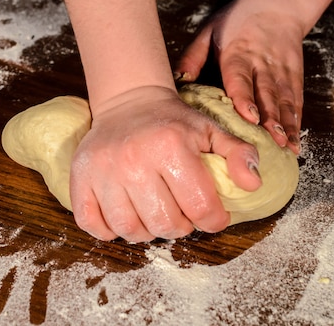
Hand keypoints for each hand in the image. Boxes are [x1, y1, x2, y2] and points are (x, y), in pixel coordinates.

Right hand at [69, 86, 261, 241]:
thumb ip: (239, 154)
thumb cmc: (173, 122)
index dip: (214, 220)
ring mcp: (103, 171)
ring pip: (130, 230)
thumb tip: (253, 184)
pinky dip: (110, 230)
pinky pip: (94, 225)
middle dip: (181, 227)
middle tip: (182, 214)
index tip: (212, 216)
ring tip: (155, 214)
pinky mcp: (80, 179)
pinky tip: (125, 214)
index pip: (201, 208)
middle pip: (165, 225)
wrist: (129, 103)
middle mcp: (134, 160)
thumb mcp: (211, 131)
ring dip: (148, 231)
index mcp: (171, 147)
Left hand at [175, 0, 304, 153]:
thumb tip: (179, 80)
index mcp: (238, 53)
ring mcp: (281, 70)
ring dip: (286, 124)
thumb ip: (194, 55)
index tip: (250, 117)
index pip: (241, 78)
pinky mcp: (295, 76)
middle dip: (271, 119)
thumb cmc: (238, 19)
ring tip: (287, 147)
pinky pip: (296, 102)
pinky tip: (295, 141)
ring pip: (285, 100)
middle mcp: (262, 63)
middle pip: (267, 94)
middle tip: (273, 141)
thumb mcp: (209, 30)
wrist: (279, 3)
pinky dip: (297, 122)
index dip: (245, 98)